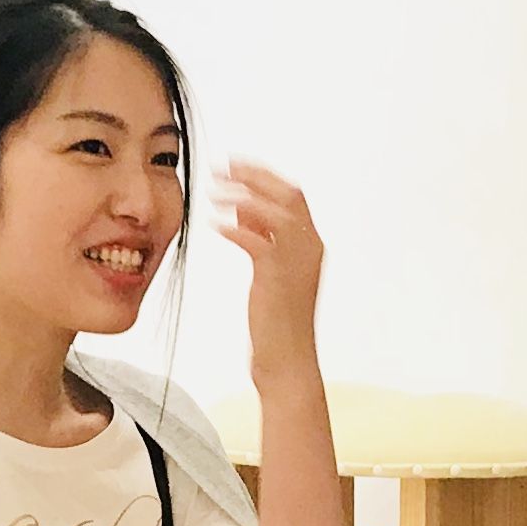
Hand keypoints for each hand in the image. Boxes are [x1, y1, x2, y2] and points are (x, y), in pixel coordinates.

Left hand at [215, 159, 325, 374]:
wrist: (287, 362)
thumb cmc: (276, 322)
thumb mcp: (269, 272)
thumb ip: (261, 238)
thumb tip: (242, 209)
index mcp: (311, 244)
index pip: (291, 195)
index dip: (263, 175)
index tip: (236, 163)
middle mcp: (310, 248)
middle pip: (288, 195)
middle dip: (254, 176)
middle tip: (223, 165)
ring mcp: (297, 263)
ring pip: (277, 213)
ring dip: (244, 197)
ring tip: (215, 190)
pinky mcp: (279, 279)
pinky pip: (260, 243)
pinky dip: (237, 229)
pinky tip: (216, 224)